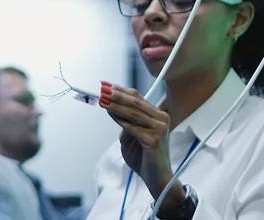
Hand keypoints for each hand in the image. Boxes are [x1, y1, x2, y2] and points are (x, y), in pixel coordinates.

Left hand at [99, 82, 176, 199]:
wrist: (157, 177)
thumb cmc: (145, 157)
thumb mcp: (132, 135)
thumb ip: (126, 122)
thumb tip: (112, 108)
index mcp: (157, 115)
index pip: (137, 97)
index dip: (120, 90)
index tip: (105, 85)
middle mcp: (161, 119)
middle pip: (135, 101)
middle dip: (116, 94)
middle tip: (102, 89)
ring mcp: (159, 129)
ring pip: (133, 112)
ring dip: (116, 105)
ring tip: (103, 100)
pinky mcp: (154, 140)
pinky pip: (133, 127)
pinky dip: (120, 119)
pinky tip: (110, 114)